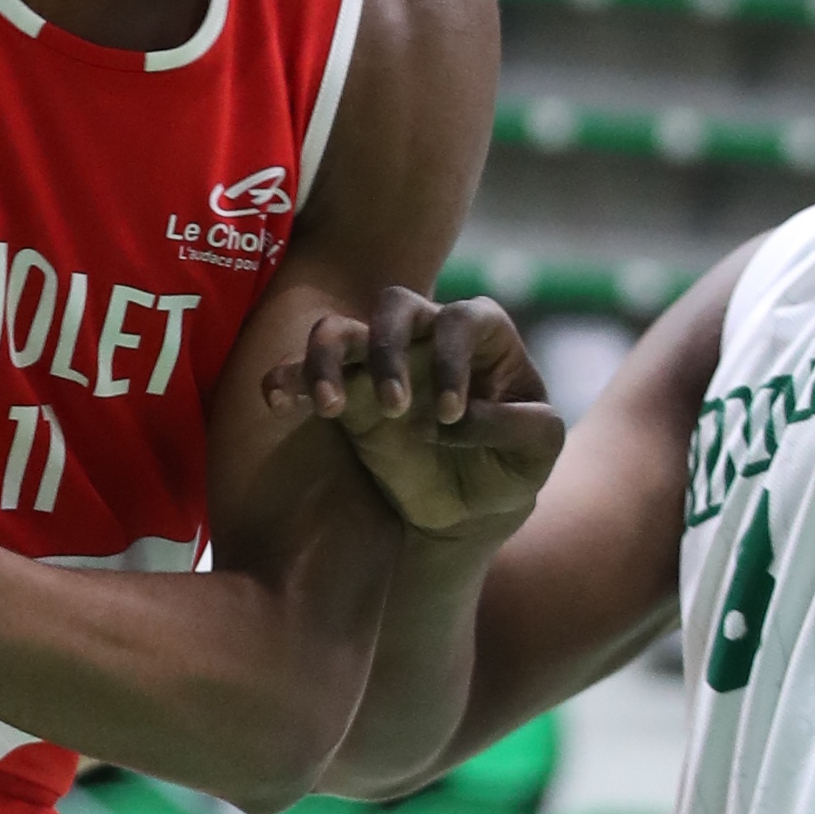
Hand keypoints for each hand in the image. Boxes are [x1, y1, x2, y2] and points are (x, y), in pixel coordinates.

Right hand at [259, 286, 563, 541]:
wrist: (468, 507)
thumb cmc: (511, 466)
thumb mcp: (538, 453)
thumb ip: (521, 428)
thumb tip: (463, 418)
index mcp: (482, 335)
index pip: (462, 320)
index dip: (452, 361)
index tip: (450, 415)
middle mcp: (426, 336)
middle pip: (396, 306)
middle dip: (388, 350)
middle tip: (394, 407)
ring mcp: (379, 361)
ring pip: (340, 329)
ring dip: (328, 359)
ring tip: (329, 407)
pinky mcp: (345, 393)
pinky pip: (304, 371)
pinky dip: (287, 378)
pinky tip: (276, 401)